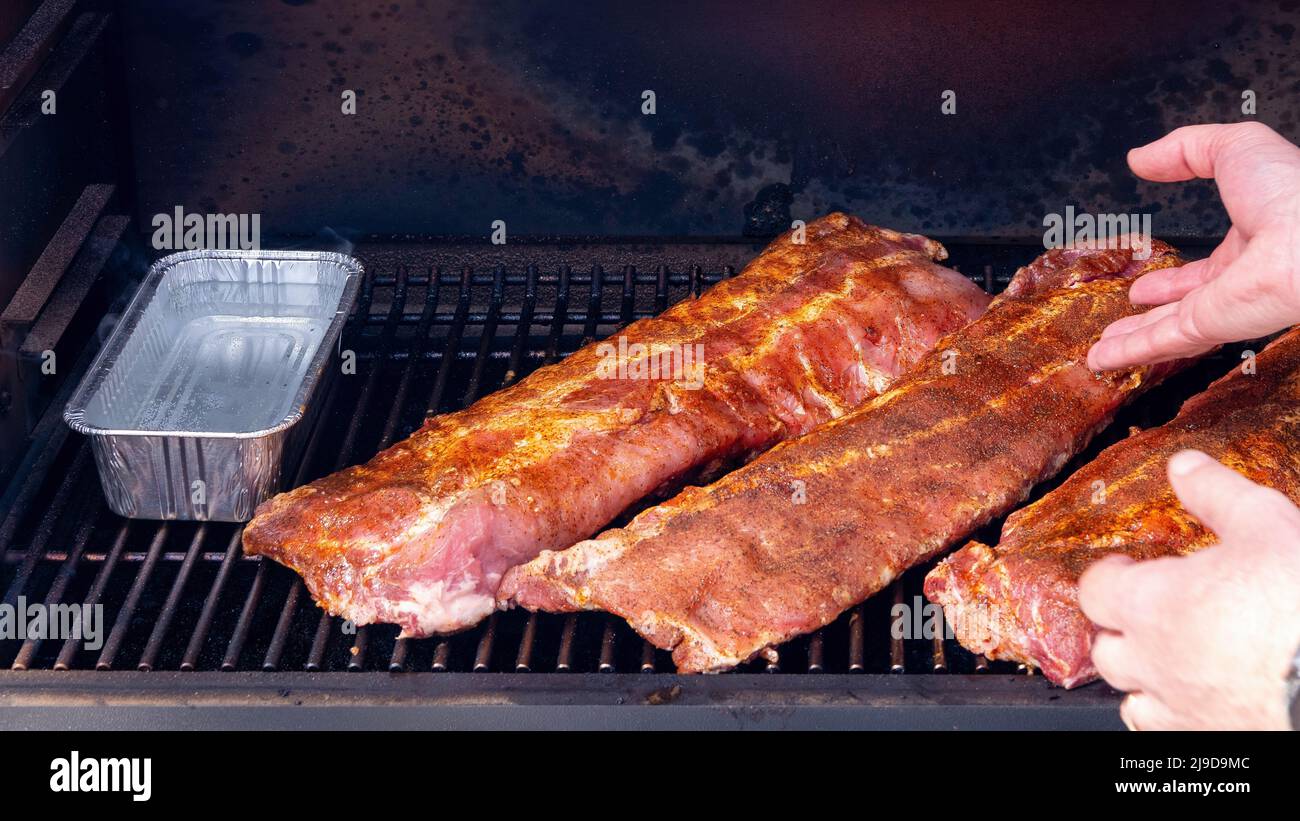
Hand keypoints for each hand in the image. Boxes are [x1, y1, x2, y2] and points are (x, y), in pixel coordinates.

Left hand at [1078, 450, 1299, 729]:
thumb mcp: (1265, 525)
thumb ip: (1216, 493)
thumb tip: (1184, 465)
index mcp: (1152, 606)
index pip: (1096, 590)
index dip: (1111, 576)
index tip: (1130, 567)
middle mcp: (1152, 664)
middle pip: (1106, 650)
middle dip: (1122, 630)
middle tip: (1153, 613)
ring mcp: (1179, 710)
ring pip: (1133, 700)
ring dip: (1143, 680)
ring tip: (1174, 659)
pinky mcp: (1209, 740)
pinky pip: (1169, 733)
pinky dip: (1174, 716)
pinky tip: (1200, 700)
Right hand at [1087, 122, 1299, 370]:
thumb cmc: (1291, 191)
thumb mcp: (1236, 147)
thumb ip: (1186, 149)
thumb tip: (1143, 157)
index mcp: (1251, 241)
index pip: (1205, 270)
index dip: (1173, 278)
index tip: (1146, 281)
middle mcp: (1238, 281)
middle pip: (1184, 306)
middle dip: (1153, 314)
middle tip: (1127, 317)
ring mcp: (1222, 307)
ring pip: (1167, 332)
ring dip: (1133, 343)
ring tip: (1102, 350)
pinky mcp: (1208, 326)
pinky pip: (1161, 343)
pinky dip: (1128, 352)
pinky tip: (1102, 358)